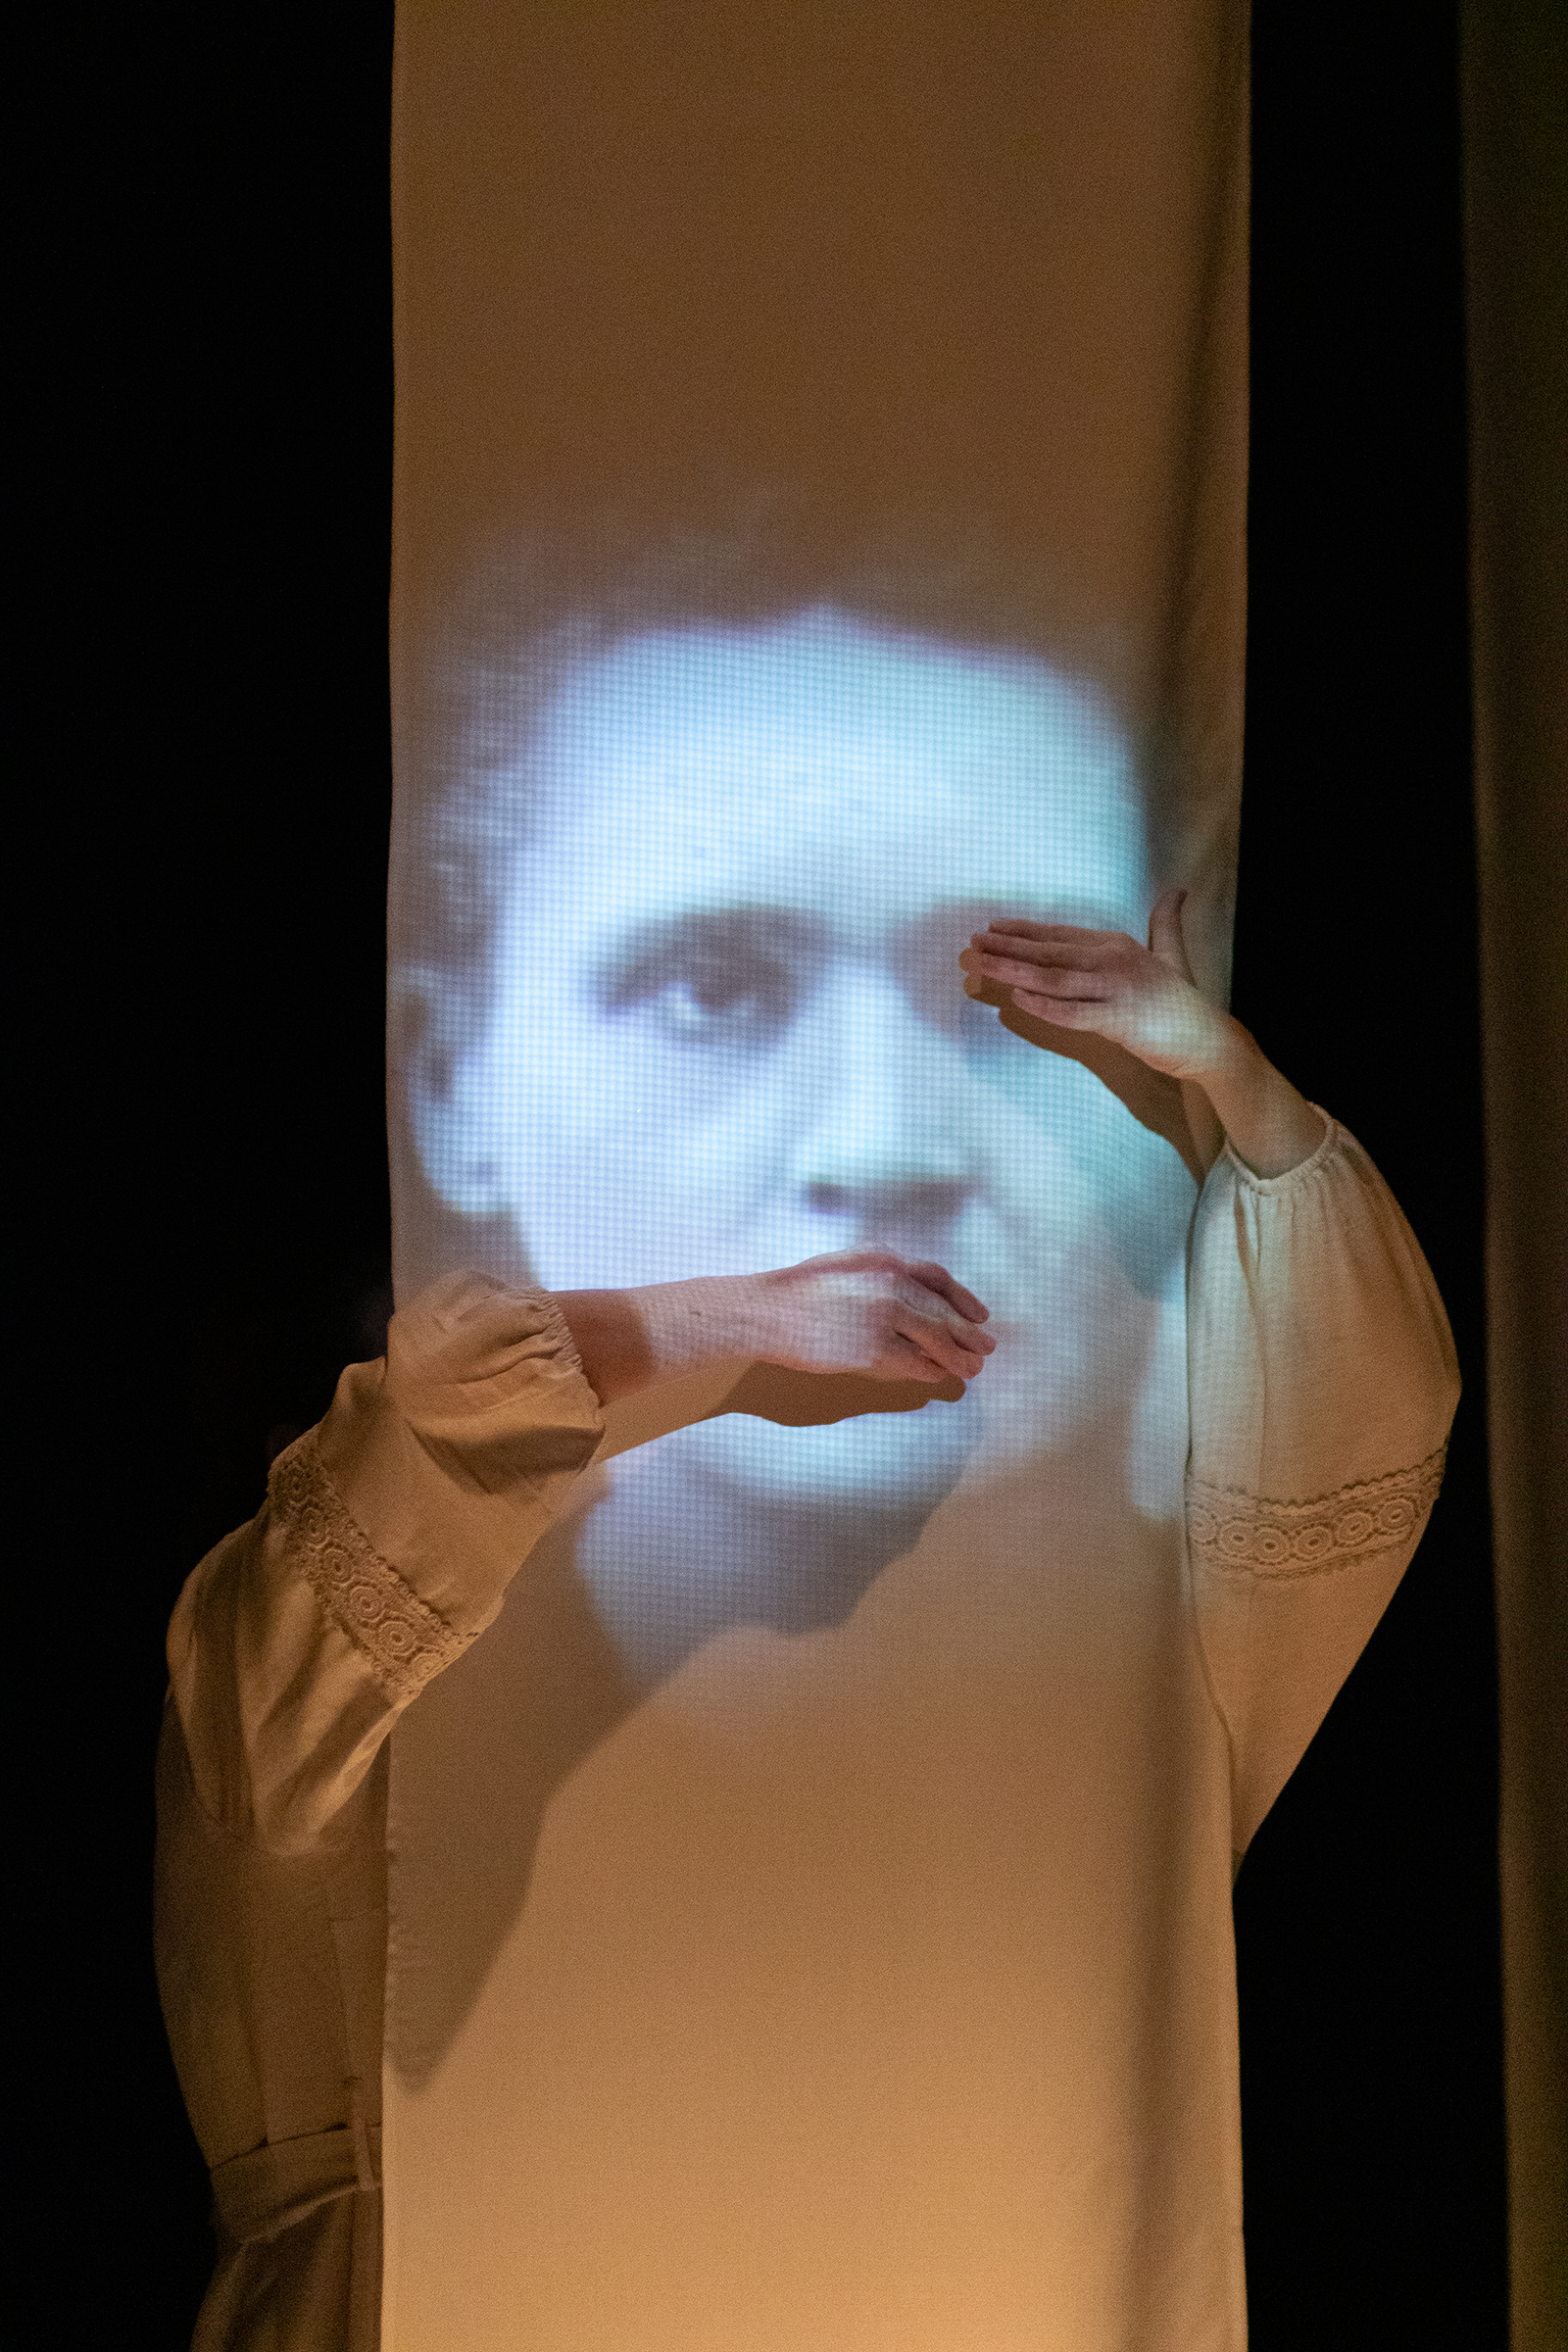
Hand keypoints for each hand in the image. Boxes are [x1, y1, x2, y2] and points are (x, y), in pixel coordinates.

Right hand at [743, 1249, 993, 1383]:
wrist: (763, 1311)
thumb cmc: (794, 1293)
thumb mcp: (843, 1267)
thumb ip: (878, 1276)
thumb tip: (909, 1297)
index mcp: (882, 1259)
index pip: (936, 1277)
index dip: (961, 1297)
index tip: (979, 1314)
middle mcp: (889, 1281)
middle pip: (941, 1310)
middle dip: (968, 1331)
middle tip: (986, 1348)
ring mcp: (882, 1314)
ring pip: (934, 1337)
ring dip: (956, 1356)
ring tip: (971, 1370)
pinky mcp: (872, 1346)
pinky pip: (911, 1361)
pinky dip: (927, 1370)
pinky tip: (935, 1376)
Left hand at [958, 888, 1325, 1179]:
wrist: (1207, 1039)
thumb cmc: (1181, 1001)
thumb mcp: (1171, 954)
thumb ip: (1166, 923)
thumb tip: (1177, 891)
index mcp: (1118, 944)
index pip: (1060, 935)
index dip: (1023, 931)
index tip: (992, 928)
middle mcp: (1114, 961)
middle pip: (1050, 953)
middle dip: (1007, 947)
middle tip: (972, 944)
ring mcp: (1116, 990)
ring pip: (1054, 979)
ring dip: (1014, 971)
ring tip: (980, 966)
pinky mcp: (1119, 1021)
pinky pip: (1073, 1013)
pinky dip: (1043, 1006)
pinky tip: (1016, 999)